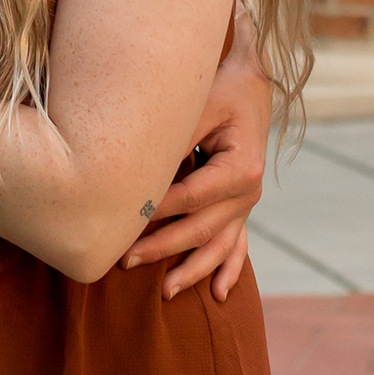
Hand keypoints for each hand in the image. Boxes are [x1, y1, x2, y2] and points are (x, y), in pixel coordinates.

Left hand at [119, 4, 269, 300]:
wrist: (251, 80)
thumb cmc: (222, 88)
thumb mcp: (200, 104)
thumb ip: (174, 139)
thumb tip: (139, 171)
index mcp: (242, 169)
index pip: (190, 199)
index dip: (156, 212)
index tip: (122, 221)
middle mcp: (249, 193)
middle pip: (200, 229)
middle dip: (162, 247)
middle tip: (124, 262)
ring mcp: (248, 204)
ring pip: (218, 246)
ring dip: (191, 270)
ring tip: (165, 293)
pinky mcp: (242, 205)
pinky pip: (238, 245)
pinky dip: (228, 269)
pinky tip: (218, 294)